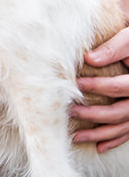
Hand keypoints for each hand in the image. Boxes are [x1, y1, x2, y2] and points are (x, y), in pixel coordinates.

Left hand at [71, 26, 128, 152]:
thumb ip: (113, 48)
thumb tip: (89, 58)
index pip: (120, 87)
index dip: (99, 86)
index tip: (77, 84)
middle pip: (120, 112)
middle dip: (94, 114)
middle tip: (70, 111)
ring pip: (123, 126)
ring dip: (100, 134)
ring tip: (77, 136)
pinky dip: (115, 140)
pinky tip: (100, 146)